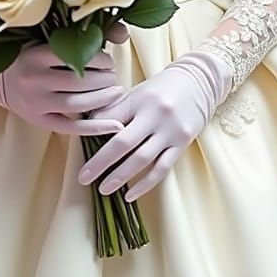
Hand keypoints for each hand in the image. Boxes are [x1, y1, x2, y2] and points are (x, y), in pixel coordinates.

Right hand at [0, 38, 129, 135]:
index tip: (109, 61)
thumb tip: (122, 32)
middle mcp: (35, 78)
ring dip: (103, 99)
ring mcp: (37, 102)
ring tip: (116, 92)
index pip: (75, 56)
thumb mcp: (43, 40)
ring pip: (78, 104)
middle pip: (79, 81)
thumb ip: (78, 35)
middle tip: (114, 76)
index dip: (99, 60)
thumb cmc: (26, 56)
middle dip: (104, 79)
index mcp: (36, 54)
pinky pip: (72, 127)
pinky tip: (116, 125)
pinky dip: (96, 127)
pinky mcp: (40, 121)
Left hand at [75, 54, 217, 199]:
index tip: (78, 148)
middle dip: (101, 162)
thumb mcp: (137, 92)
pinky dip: (145, 184)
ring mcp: (170, 131)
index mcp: (138, 99)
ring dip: (121, 176)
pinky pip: (162, 168)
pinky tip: (131, 195)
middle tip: (83, 178)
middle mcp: (154, 115)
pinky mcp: (182, 144)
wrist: (198, 81)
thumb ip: (115, 108)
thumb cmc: (161, 88)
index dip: (92, 136)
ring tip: (104, 189)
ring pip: (142, 159)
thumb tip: (89, 123)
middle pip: (123, 142)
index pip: (110, 120)